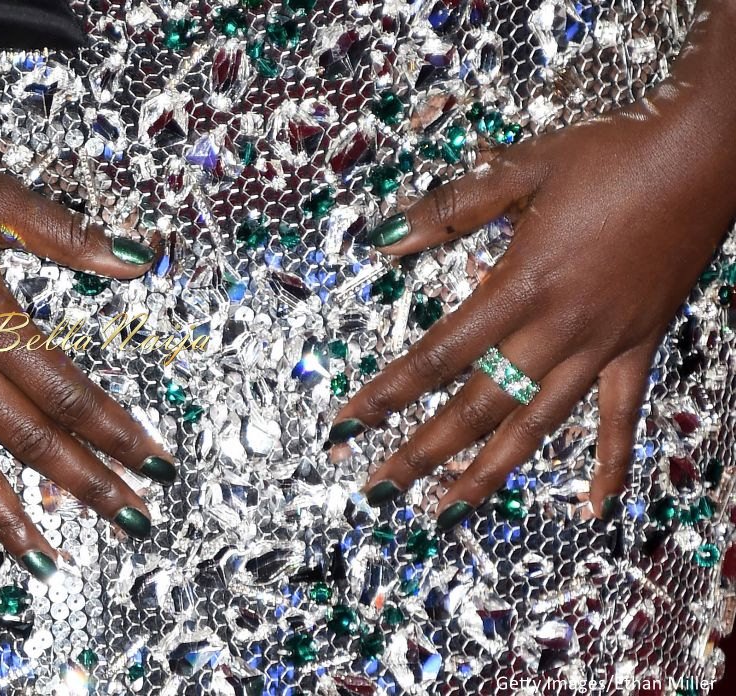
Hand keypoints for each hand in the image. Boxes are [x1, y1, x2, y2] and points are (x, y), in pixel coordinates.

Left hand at [327, 92, 733, 528]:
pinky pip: (621, 419)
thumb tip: (386, 237)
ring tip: (448, 512)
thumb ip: (451, 209)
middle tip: (377, 489)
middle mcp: (556, 331)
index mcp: (520, 287)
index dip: (388, 393)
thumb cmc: (611, 157)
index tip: (348, 426)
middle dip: (421, 452)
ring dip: (489, 473)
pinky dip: (609, 465)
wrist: (706, 157)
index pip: (437, 354)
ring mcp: (600, 348)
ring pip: (536, 426)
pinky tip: (592, 507)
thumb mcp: (522, 169)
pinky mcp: (638, 350)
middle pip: (476, 406)